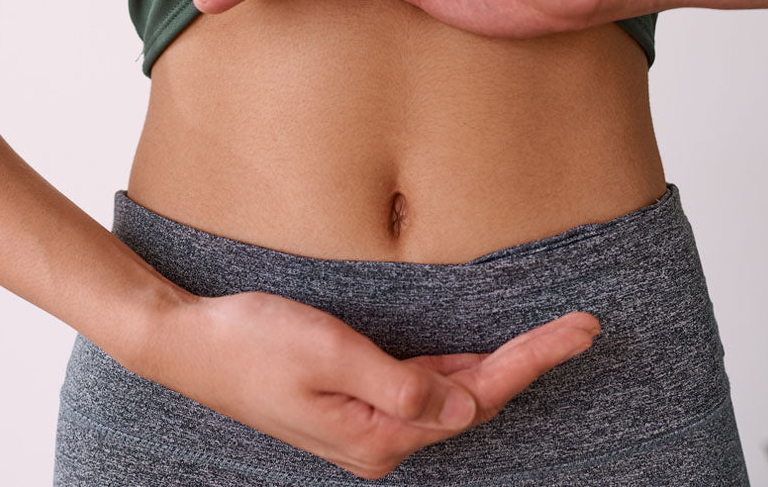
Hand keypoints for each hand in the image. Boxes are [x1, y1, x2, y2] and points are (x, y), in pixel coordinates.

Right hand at [135, 290, 600, 480]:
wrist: (187, 343)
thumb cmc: (251, 342)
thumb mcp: (330, 354)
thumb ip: (402, 384)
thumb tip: (466, 406)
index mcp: (378, 436)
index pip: (476, 398)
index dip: (532, 361)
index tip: (578, 331)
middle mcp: (379, 440)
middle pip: (473, 401)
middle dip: (528, 363)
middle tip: (580, 327)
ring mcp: (366, 424)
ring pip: (451, 396)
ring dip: (499, 367)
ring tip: (550, 338)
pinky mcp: (353, 402)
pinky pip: (422, 388)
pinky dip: (458, 369)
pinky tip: (481, 356)